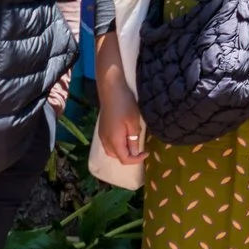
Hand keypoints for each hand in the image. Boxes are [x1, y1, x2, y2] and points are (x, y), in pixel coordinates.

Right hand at [92, 32, 144, 165]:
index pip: (125, 159)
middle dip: (130, 156)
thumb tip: (135, 152)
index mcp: (114, 140)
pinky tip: (126, 136)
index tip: (146, 152)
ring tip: (134, 143)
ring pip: (112, 150)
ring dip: (123, 151)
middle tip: (141, 147)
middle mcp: (105, 140)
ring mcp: (102, 135)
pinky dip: (118, 144)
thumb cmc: (125, 104)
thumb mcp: (134, 122)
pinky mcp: (102, 129)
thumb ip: (134, 139)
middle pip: (117, 156)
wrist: (111, 89)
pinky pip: (109, 143)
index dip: (137, 159)